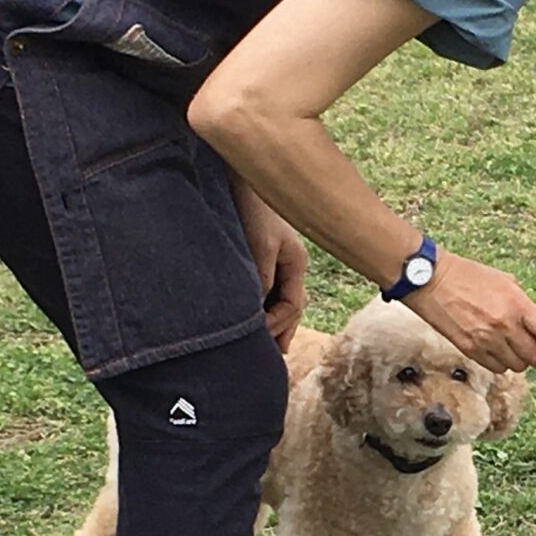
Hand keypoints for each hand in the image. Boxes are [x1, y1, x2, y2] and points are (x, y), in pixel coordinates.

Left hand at [233, 180, 308, 349]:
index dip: (278, 326)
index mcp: (297, 263)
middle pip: (290, 307)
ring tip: (260, 344)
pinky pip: (265, 289)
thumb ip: (262, 279)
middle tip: (270, 357)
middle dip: (280, 331)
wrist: (238, 178)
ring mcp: (277, 261)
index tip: (259, 339)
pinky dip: (260, 306)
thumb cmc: (251, 207)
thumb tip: (260, 312)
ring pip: (278, 299)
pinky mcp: (261, 256)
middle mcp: (290, 265)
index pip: (293, 305)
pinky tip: (248, 316)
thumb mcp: (259, 246)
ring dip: (270, 320)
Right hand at [403, 249, 535, 372]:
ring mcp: (488, 341)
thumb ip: (525, 304)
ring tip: (512, 347)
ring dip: (519, 360)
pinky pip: (497, 368)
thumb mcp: (506, 281)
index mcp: (518, 305)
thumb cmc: (468, 276)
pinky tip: (496, 350)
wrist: (433, 282)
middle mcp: (506, 326)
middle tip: (535, 349)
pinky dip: (500, 363)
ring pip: (518, 367)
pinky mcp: (471, 350)